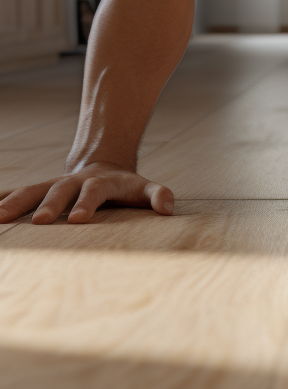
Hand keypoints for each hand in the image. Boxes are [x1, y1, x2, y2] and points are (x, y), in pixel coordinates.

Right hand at [0, 162, 173, 224]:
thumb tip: (169, 209)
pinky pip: (15, 193)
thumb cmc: (126, 186)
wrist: (103, 167)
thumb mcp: (145, 188)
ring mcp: (53, 185)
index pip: (95, 191)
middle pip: (60, 191)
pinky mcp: (39, 190)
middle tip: (40, 221)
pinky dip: (0, 199)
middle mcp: (73, 182)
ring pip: (31, 191)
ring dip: (14, 203)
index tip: (78, 219)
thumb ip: (158, 195)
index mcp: (100, 182)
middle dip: (49, 205)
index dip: (87, 203)